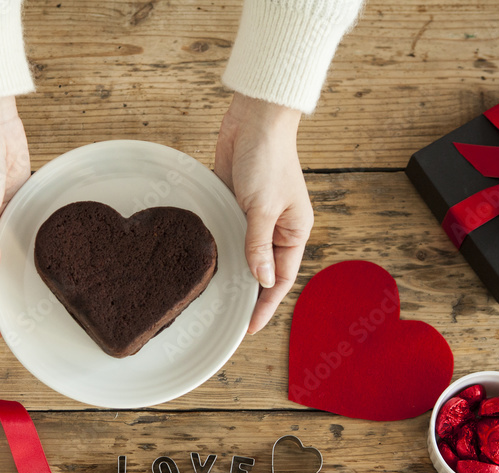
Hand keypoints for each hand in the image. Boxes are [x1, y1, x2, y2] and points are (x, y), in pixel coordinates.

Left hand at [214, 93, 312, 333]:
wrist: (254, 119)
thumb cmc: (268, 158)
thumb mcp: (262, 207)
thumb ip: (257, 245)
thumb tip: (260, 280)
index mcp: (294, 232)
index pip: (280, 279)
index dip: (265, 305)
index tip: (248, 328)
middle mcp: (276, 229)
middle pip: (262, 272)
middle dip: (248, 296)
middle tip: (226, 321)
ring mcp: (255, 218)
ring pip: (243, 256)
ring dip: (231, 274)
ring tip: (213, 301)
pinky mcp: (235, 205)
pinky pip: (228, 235)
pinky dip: (219, 250)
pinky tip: (204, 265)